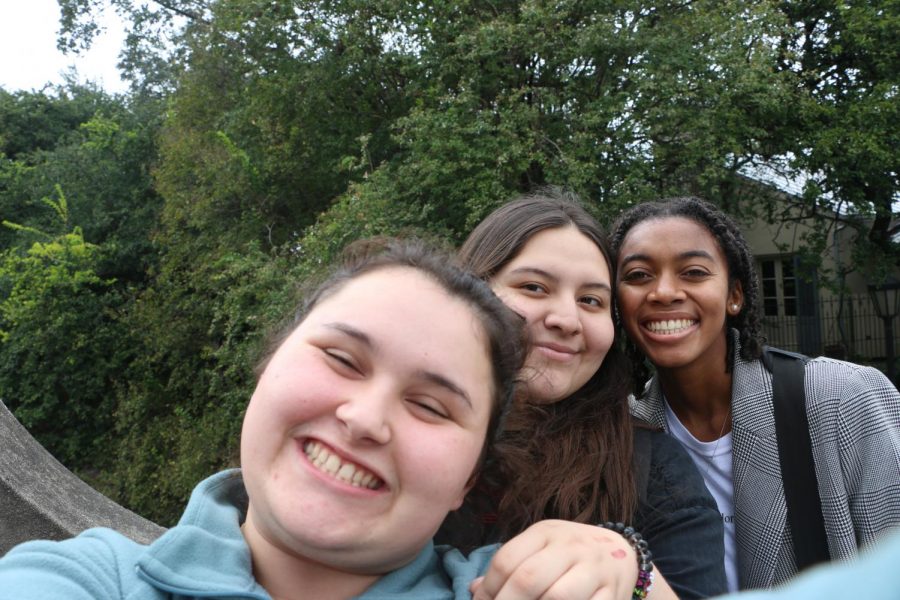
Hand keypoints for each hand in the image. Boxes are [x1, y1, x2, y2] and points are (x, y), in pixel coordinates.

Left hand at [470, 519, 639, 599]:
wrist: (621, 553)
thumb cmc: (569, 554)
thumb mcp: (540, 548)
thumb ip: (511, 566)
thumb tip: (475, 589)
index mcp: (547, 532)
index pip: (507, 559)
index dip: (488, 589)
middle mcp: (571, 546)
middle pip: (528, 579)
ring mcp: (595, 571)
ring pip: (558, 597)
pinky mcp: (613, 595)